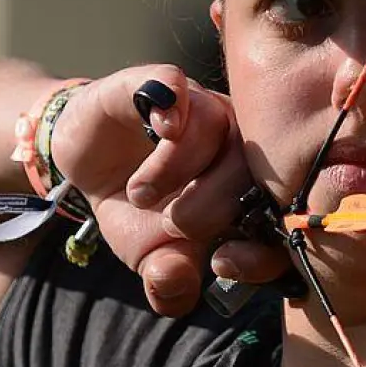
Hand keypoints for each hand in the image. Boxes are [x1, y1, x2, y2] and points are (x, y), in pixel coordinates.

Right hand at [49, 64, 292, 314]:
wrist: (86, 163)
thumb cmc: (134, 210)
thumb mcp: (149, 254)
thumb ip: (168, 278)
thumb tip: (173, 283)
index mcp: (247, 190)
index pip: (278, 214)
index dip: (260, 245)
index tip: (222, 264)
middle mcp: (236, 146)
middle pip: (250, 169)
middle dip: (208, 208)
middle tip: (170, 223)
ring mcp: (202, 110)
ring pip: (215, 128)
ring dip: (175, 168)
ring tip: (141, 193)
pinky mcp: (161, 85)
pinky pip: (177, 82)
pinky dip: (169, 104)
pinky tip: (159, 128)